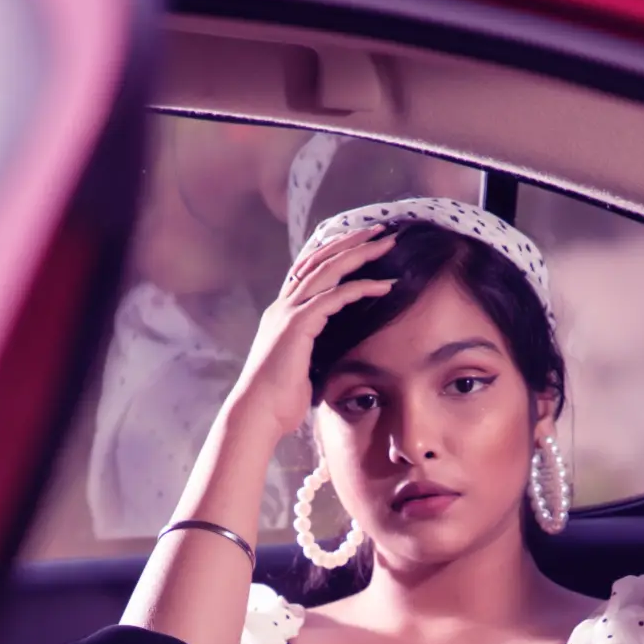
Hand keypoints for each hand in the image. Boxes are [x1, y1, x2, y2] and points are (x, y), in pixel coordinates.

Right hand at [226, 225, 395, 439]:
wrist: (257, 414)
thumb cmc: (278, 401)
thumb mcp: (300, 368)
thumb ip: (312, 351)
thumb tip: (330, 354)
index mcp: (282, 314)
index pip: (308, 269)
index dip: (333, 251)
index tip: (359, 242)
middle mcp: (283, 306)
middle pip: (319, 259)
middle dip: (350, 241)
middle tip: (379, 229)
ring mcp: (288, 313)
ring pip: (327, 270)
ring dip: (359, 253)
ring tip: (386, 243)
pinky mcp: (297, 325)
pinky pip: (334, 297)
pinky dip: (361, 288)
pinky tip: (384, 286)